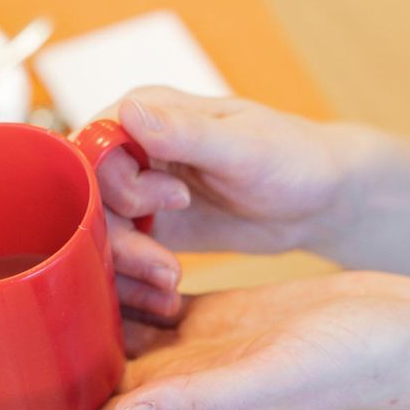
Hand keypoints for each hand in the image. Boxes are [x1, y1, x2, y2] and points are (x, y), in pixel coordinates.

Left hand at [0, 272, 409, 409]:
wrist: (396, 333)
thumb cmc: (342, 365)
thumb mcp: (259, 379)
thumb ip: (184, 403)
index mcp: (175, 406)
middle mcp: (172, 382)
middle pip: (79, 380)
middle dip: (27, 367)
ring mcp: (189, 349)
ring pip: (106, 336)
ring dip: (64, 318)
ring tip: (13, 287)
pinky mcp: (208, 315)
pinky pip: (141, 301)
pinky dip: (110, 284)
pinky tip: (81, 257)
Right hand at [92, 87, 366, 322]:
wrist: (320, 201)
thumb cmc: (293, 159)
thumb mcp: (243, 148)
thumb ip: (184, 134)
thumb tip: (127, 111)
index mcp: (146, 112)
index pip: (91, 150)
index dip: (117, 186)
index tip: (175, 202)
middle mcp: (132, 148)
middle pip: (89, 201)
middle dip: (122, 242)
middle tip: (169, 269)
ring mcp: (137, 191)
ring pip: (100, 235)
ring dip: (129, 270)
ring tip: (172, 287)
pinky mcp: (149, 228)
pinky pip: (120, 258)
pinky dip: (136, 283)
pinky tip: (166, 298)